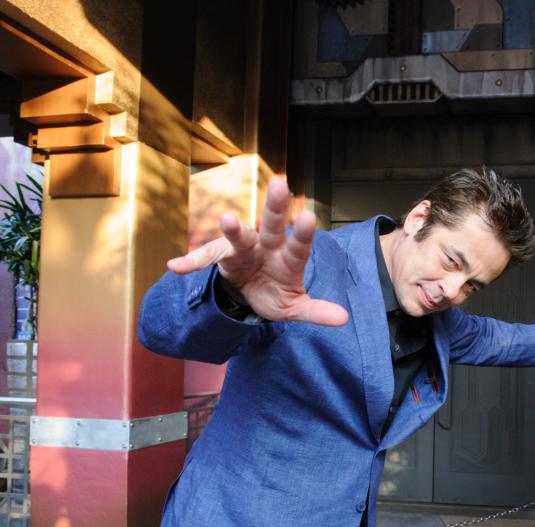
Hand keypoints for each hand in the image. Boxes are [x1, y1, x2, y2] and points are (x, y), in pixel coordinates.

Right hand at [167, 177, 348, 325]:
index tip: (308, 217)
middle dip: (275, 207)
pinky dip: (190, 263)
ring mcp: (244, 249)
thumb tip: (344, 319)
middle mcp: (268, 247)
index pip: (299, 246)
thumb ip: (316, 311)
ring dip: (233, 229)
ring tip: (226, 220)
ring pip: (239, 236)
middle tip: (280, 184)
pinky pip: (205, 260)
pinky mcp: (222, 257)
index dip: (303, 234)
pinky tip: (176, 266)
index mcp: (289, 259)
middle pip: (272, 225)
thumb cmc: (277, 294)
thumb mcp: (295, 308)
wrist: (251, 293)